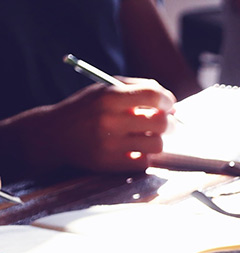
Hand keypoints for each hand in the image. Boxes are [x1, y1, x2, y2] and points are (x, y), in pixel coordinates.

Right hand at [22, 79, 174, 173]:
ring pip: (157, 145)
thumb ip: (138, 89)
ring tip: (148, 137)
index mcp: (108, 96)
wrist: (53, 134)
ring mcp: (109, 144)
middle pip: (161, 123)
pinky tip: (135, 149)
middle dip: (169, 123)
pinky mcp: (109, 163)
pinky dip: (144, 156)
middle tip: (165, 124)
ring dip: (157, 141)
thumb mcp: (104, 89)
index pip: (153, 95)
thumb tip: (172, 105)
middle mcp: (109, 120)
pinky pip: (144, 162)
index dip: (167, 100)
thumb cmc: (87, 109)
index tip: (168, 105)